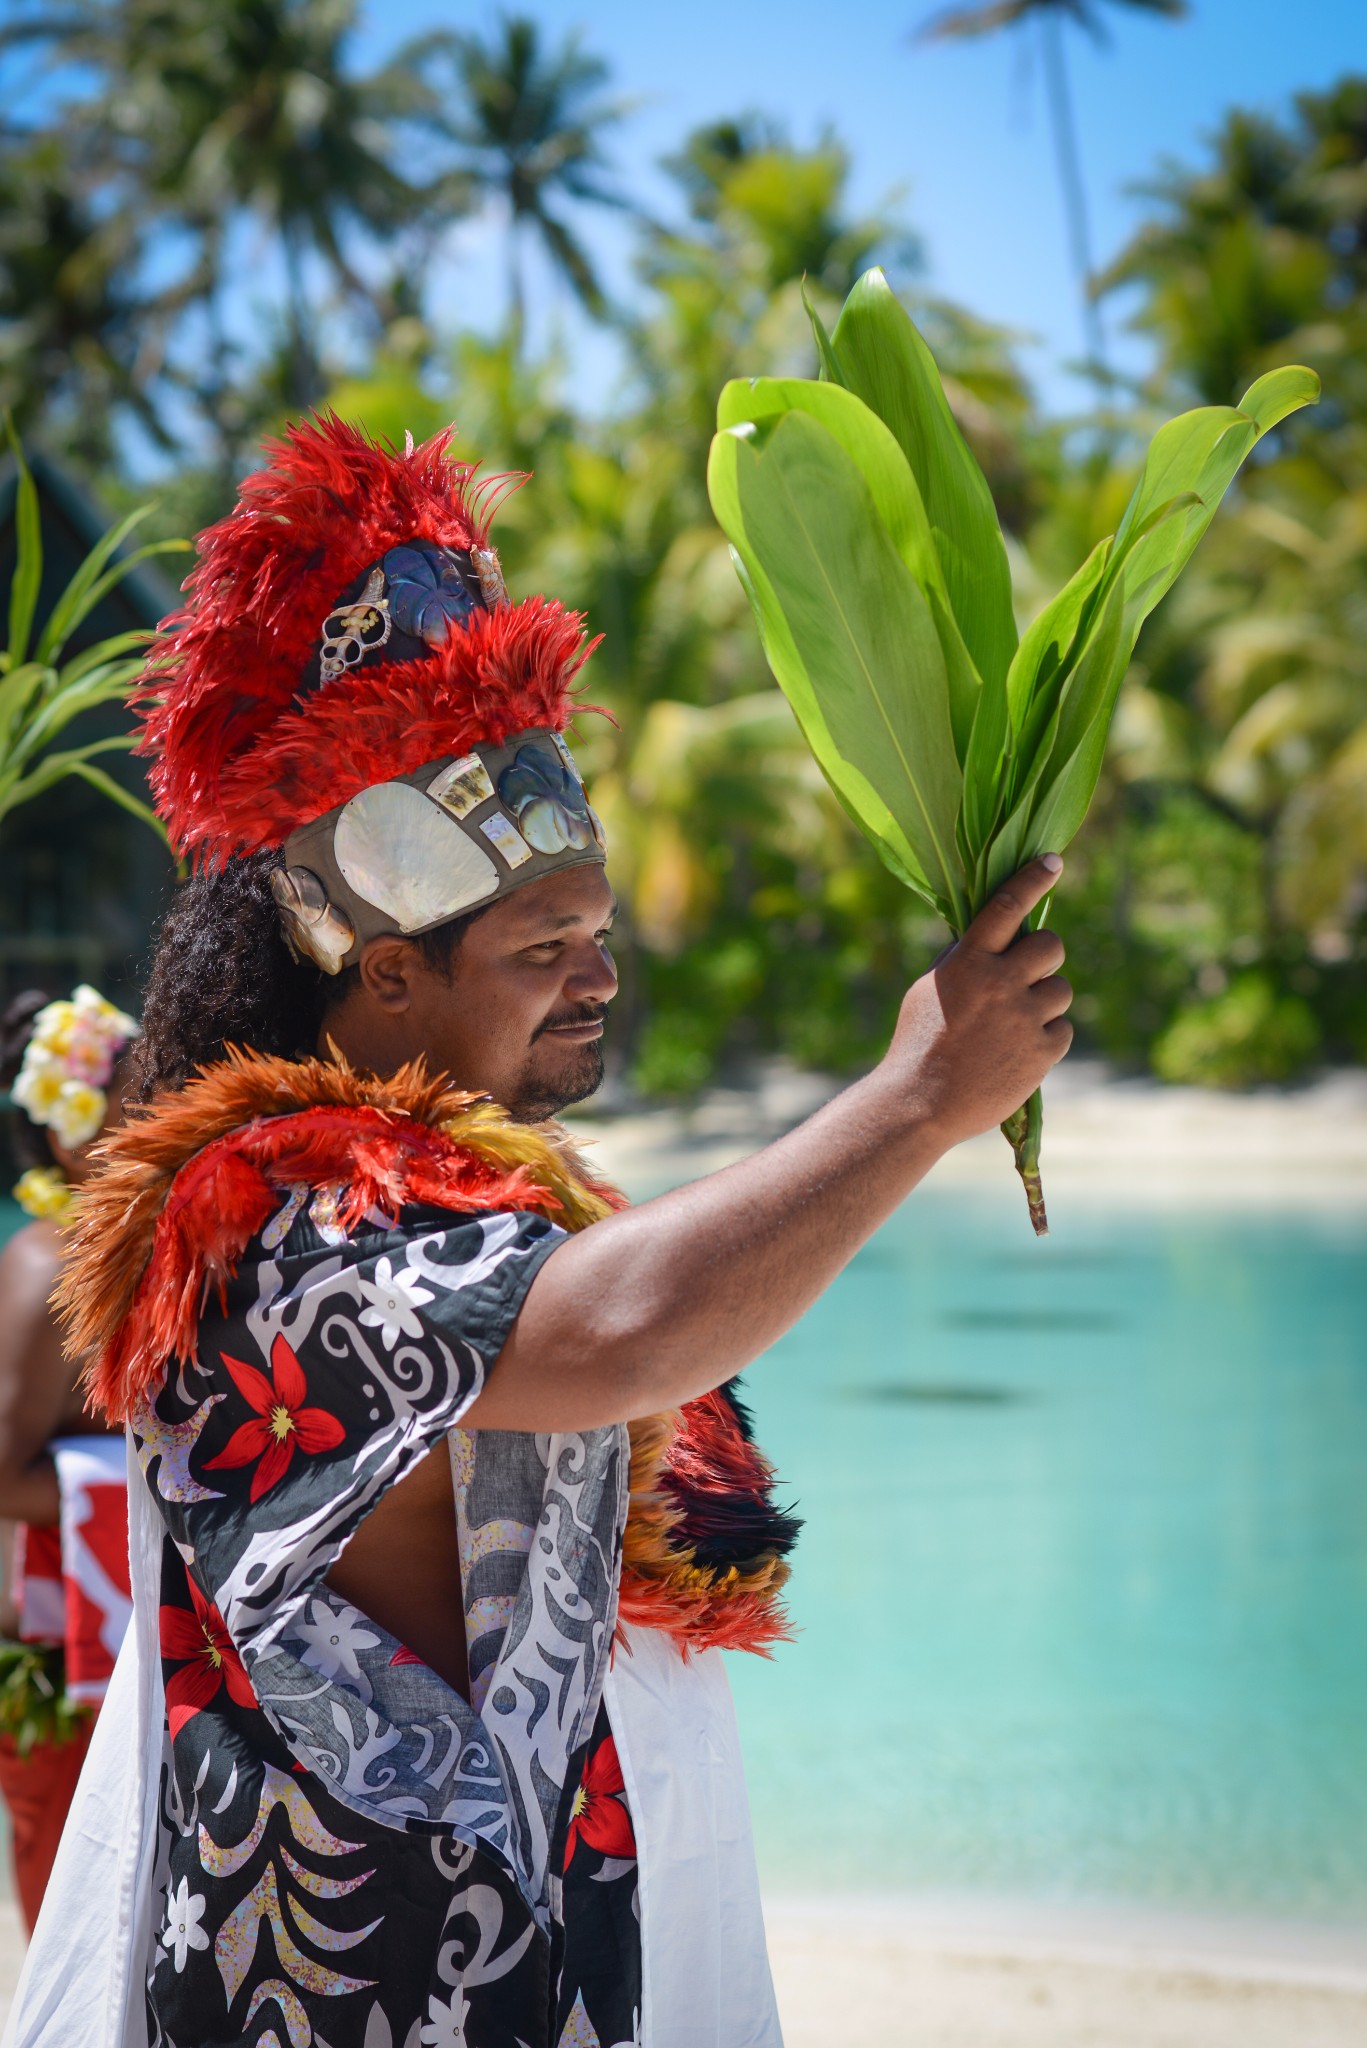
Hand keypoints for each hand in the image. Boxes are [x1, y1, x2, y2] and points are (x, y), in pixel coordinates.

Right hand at [880, 855, 1073, 1146]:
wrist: (920, 1104)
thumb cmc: (918, 1044)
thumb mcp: (929, 990)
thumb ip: (962, 960)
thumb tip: (992, 935)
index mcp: (968, 962)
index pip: (1006, 906)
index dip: (1033, 878)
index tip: (1054, 861)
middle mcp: (1000, 982)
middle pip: (1051, 945)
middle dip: (1044, 956)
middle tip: (1029, 974)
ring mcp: (1024, 1018)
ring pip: (1062, 990)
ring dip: (1045, 1001)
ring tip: (1015, 1024)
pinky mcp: (1041, 1052)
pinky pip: (1063, 1029)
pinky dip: (1046, 1038)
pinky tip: (1018, 1052)